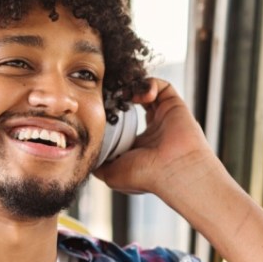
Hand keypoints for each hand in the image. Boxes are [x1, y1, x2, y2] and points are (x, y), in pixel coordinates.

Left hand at [93, 78, 220, 197]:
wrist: (173, 172)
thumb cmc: (146, 176)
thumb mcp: (112, 174)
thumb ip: (99, 163)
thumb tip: (88, 155)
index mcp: (140, 145)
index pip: (123, 122)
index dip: (109, 112)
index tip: (98, 108)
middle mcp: (154, 129)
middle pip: (134, 104)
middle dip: (120, 96)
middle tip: (108, 96)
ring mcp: (164, 117)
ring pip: (147, 93)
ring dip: (133, 88)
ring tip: (123, 93)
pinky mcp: (175, 106)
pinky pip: (163, 87)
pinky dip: (149, 84)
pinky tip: (140, 95)